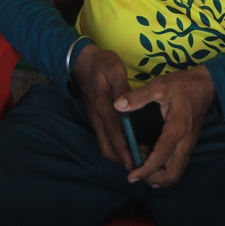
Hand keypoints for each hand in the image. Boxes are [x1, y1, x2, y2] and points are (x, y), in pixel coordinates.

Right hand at [72, 44, 138, 168]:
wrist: (82, 62)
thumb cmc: (102, 64)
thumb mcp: (114, 69)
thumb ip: (121, 87)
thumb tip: (125, 104)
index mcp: (102, 105)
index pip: (113, 132)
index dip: (123, 148)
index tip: (134, 161)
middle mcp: (97, 117)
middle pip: (106, 147)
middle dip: (122, 159)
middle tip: (141, 163)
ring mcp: (95, 120)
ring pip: (104, 146)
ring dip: (119, 156)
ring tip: (139, 158)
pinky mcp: (96, 120)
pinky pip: (104, 140)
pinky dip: (116, 149)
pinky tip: (129, 148)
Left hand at [116, 66, 214, 186]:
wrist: (206, 85)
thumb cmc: (182, 84)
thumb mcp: (159, 85)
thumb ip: (138, 96)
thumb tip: (118, 105)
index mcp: (178, 127)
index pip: (162, 156)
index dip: (146, 169)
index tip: (131, 175)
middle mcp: (186, 141)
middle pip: (172, 173)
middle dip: (153, 178)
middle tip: (135, 172)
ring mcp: (189, 145)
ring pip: (177, 172)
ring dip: (159, 177)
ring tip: (142, 167)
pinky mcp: (189, 145)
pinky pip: (178, 166)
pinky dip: (165, 170)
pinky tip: (152, 163)